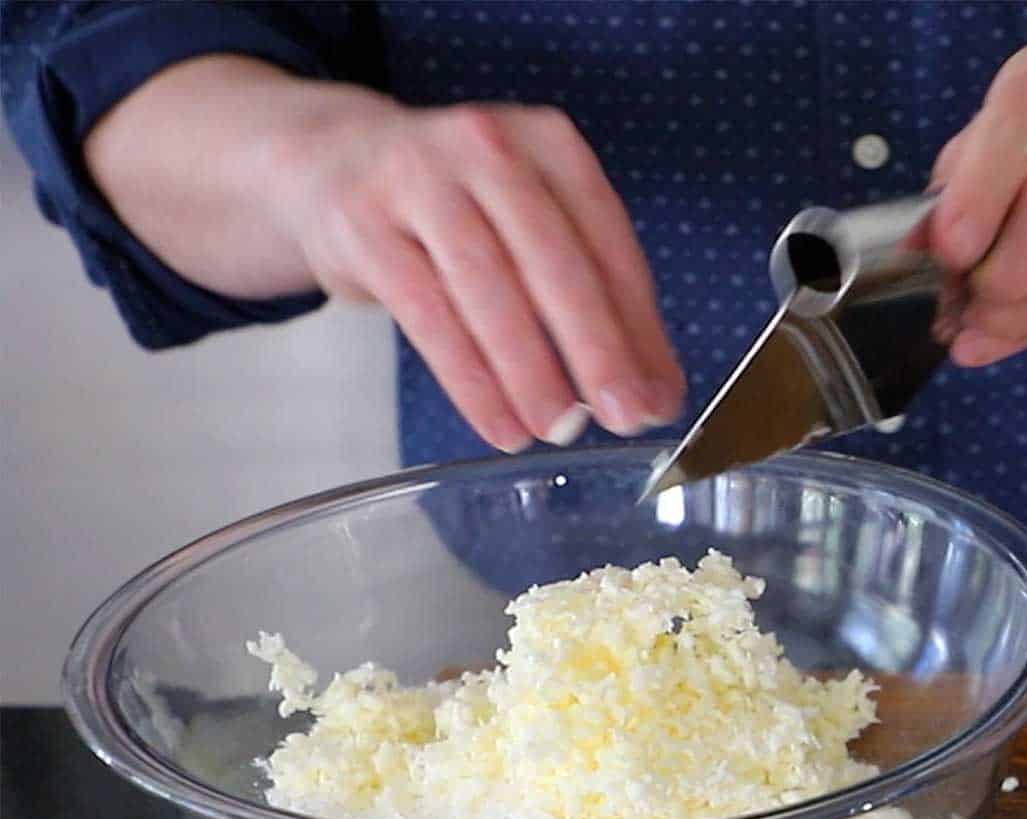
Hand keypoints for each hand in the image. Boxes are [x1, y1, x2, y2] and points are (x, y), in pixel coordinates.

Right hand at [269, 93, 684, 450]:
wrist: (333, 164)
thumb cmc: (457, 211)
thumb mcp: (530, 227)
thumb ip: (596, 300)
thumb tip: (657, 393)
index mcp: (550, 145)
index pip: (609, 243)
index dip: (640, 327)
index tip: (659, 397)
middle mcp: (489, 148)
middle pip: (554, 262)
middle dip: (596, 349)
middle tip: (624, 418)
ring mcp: (420, 181)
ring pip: (488, 288)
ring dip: (530, 371)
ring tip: (560, 431)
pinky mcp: (365, 227)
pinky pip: (428, 316)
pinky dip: (470, 382)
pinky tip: (500, 426)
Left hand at [928, 41, 1026, 366]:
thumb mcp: (992, 143)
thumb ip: (950, 197)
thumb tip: (912, 257)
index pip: (1010, 146)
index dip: (973, 209)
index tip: (951, 255)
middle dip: (999, 279)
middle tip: (970, 306)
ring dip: (1020, 317)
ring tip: (987, 322)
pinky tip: (1025, 322)